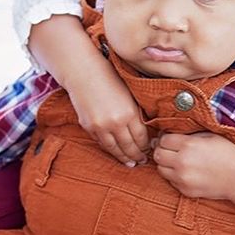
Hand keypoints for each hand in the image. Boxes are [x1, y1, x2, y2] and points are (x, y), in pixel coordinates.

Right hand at [28, 15, 149, 166]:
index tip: (150, 149)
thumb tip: (145, 129)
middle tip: (143, 161)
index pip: (141, 137)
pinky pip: (102, 143)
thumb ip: (136, 112)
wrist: (84, 72)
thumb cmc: (110, 78)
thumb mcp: (129, 94)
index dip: (146, 146)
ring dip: (124, 157)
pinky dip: (110, 150)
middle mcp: (116, 123)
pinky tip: (116, 152)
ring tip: (131, 163)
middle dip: (137, 155)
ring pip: (115, 149)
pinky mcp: (89, 127)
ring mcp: (100, 127)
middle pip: (130, 146)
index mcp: (130, 113)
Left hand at [152, 132, 234, 199]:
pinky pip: (170, 180)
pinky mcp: (185, 190)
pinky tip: (186, 170)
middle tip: (171, 148)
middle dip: (162, 149)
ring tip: (177, 160)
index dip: (166, 137)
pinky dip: (174, 175)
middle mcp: (182, 163)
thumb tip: (168, 133)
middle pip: (157, 154)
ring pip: (160, 169)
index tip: (172, 138)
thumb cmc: (226, 152)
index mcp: (189, 146)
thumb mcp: (208, 135)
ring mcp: (183, 179)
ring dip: (165, 163)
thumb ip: (188, 133)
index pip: (163, 139)